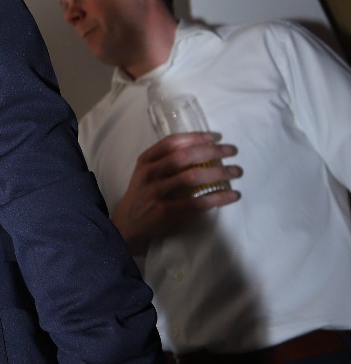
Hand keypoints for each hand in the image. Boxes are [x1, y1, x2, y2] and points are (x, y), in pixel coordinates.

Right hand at [112, 131, 240, 254]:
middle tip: (231, 151)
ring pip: (192, 177)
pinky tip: (232, 195)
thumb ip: (164, 161)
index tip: (216, 137)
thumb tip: (201, 149)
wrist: (126, 226)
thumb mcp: (145, 174)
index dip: (196, 137)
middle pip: (185, 156)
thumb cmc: (142, 196)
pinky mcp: (165, 211)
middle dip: (212, 151)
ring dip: (218, 173)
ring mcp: (156, 192)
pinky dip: (217, 197)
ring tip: (236, 171)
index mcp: (146, 160)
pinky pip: (197, 202)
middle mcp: (150, 173)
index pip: (172, 142)